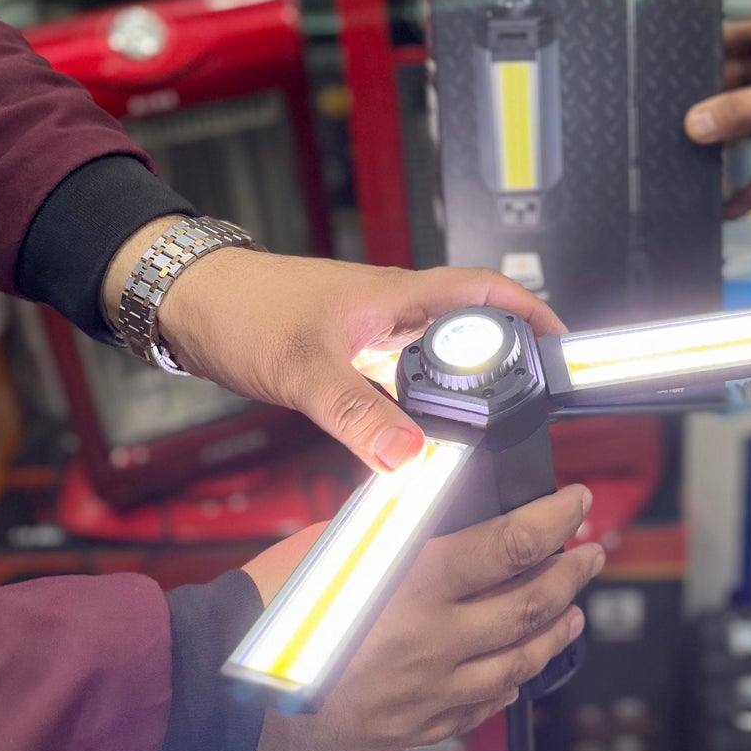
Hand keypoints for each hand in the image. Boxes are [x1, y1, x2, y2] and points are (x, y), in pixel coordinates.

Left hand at [103, 239, 564, 473]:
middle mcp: (393, 311)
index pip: (488, 290)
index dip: (532, 313)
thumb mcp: (305, 370)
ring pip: (435, 361)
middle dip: (505, 364)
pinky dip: (416, 409)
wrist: (186, 302)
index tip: (564, 346)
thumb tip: (412, 460)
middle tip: (531, 406)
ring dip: (459, 391)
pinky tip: (412, 440)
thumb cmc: (242, 309)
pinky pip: (400, 382)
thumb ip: (358, 416)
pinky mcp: (347, 354)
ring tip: (482, 433)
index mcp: (398, 297)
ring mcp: (371, 333)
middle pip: (471, 331)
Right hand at [244, 485, 602, 750]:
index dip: (556, 521)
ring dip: (555, 629)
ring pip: (519, 660)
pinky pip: (483, 704)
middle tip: (591, 552)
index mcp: (418, 584)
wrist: (224, 689)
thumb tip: (434, 505)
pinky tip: (520, 666)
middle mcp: (435, 640)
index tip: (578, 502)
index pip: (513, 545)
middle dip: (572, 574)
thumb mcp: (337, 544)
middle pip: (531, 604)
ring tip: (572, 610)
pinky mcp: (416, 725)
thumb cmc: (268, 607)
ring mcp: (430, 690)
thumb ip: (396, 531)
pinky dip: (510, 679)